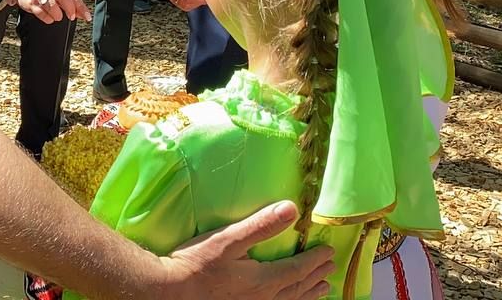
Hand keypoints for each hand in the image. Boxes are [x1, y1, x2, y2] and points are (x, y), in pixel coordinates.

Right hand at [15, 0, 90, 23]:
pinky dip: (48, 19)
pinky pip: (41, 13)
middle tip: (71, 16)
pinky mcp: (30, 2)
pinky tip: (50, 18)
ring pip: (51, 5)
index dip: (80, 5)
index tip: (86, 16)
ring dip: (58, 15)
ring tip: (58, 16)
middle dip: (70, 8)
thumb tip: (83, 14)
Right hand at [161, 201, 334, 299]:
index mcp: (264, 281)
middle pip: (297, 287)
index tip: (328, 252)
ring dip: (307, 294)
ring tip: (321, 289)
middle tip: (330, 268)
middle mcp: (265, 299)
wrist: (171, 293)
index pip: (298, 269)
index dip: (315, 260)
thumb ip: (261, 225)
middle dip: (315, 276)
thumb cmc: (196, 265)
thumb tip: (291, 209)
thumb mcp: (229, 239)